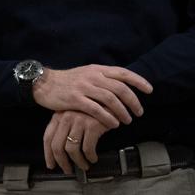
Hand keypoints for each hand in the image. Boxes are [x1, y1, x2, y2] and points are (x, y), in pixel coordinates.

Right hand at [31, 64, 152, 128]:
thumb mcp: (87, 73)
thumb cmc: (68, 81)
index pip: (123, 73)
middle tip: (139, 112)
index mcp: (98, 69)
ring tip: (128, 121)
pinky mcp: (75, 99)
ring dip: (122, 111)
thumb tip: (122, 85)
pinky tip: (113, 124)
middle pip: (120, 88)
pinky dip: (107, 117)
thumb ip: (103, 78)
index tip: (150, 90)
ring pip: (110, 99)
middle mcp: (93, 76)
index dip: (138, 81)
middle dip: (133, 101)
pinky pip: (96, 109)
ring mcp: (84, 87)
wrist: (44, 83)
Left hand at [42, 111, 107, 173]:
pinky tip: (93, 158)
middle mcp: (67, 117)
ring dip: (78, 162)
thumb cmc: (93, 110)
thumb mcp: (74, 114)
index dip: (48, 154)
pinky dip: (90, 157)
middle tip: (67, 169)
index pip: (48, 137)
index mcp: (59, 115)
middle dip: (62, 162)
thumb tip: (60, 151)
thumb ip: (65, 128)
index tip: (51, 164)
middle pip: (57, 146)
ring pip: (72, 149)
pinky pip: (87, 148)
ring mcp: (79, 121)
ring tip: (83, 165)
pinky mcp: (92, 125)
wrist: (111, 101)